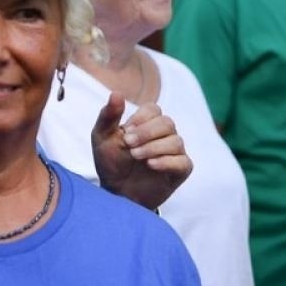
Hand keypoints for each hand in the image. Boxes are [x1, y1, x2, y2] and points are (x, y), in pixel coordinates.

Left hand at [91, 93, 189, 211]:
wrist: (115, 192)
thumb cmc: (110, 162)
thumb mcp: (102, 138)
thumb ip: (108, 116)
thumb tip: (116, 93)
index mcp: (147, 124)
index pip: (154, 109)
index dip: (141, 119)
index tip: (125, 131)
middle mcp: (164, 135)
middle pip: (167, 123)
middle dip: (147, 133)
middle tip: (129, 144)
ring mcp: (175, 153)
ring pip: (176, 141)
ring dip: (153, 147)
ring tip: (135, 156)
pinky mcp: (181, 170)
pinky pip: (183, 162)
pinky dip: (166, 161)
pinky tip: (150, 165)